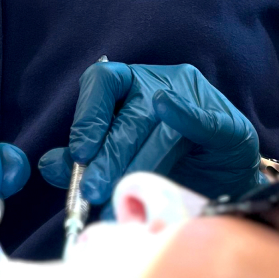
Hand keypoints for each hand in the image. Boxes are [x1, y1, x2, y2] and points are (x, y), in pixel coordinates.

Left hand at [39, 62, 263, 206]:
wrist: (223, 188)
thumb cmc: (167, 169)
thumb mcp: (119, 163)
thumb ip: (85, 161)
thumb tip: (50, 164)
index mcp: (130, 85)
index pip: (101, 82)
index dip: (88, 115)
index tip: (81, 154)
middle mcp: (161, 82)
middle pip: (130, 113)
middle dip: (109, 155)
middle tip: (94, 191)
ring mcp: (197, 98)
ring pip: (161, 123)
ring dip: (138, 160)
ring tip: (120, 196)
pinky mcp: (228, 123)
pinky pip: (204, 120)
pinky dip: (186, 117)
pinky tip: (170, 119)